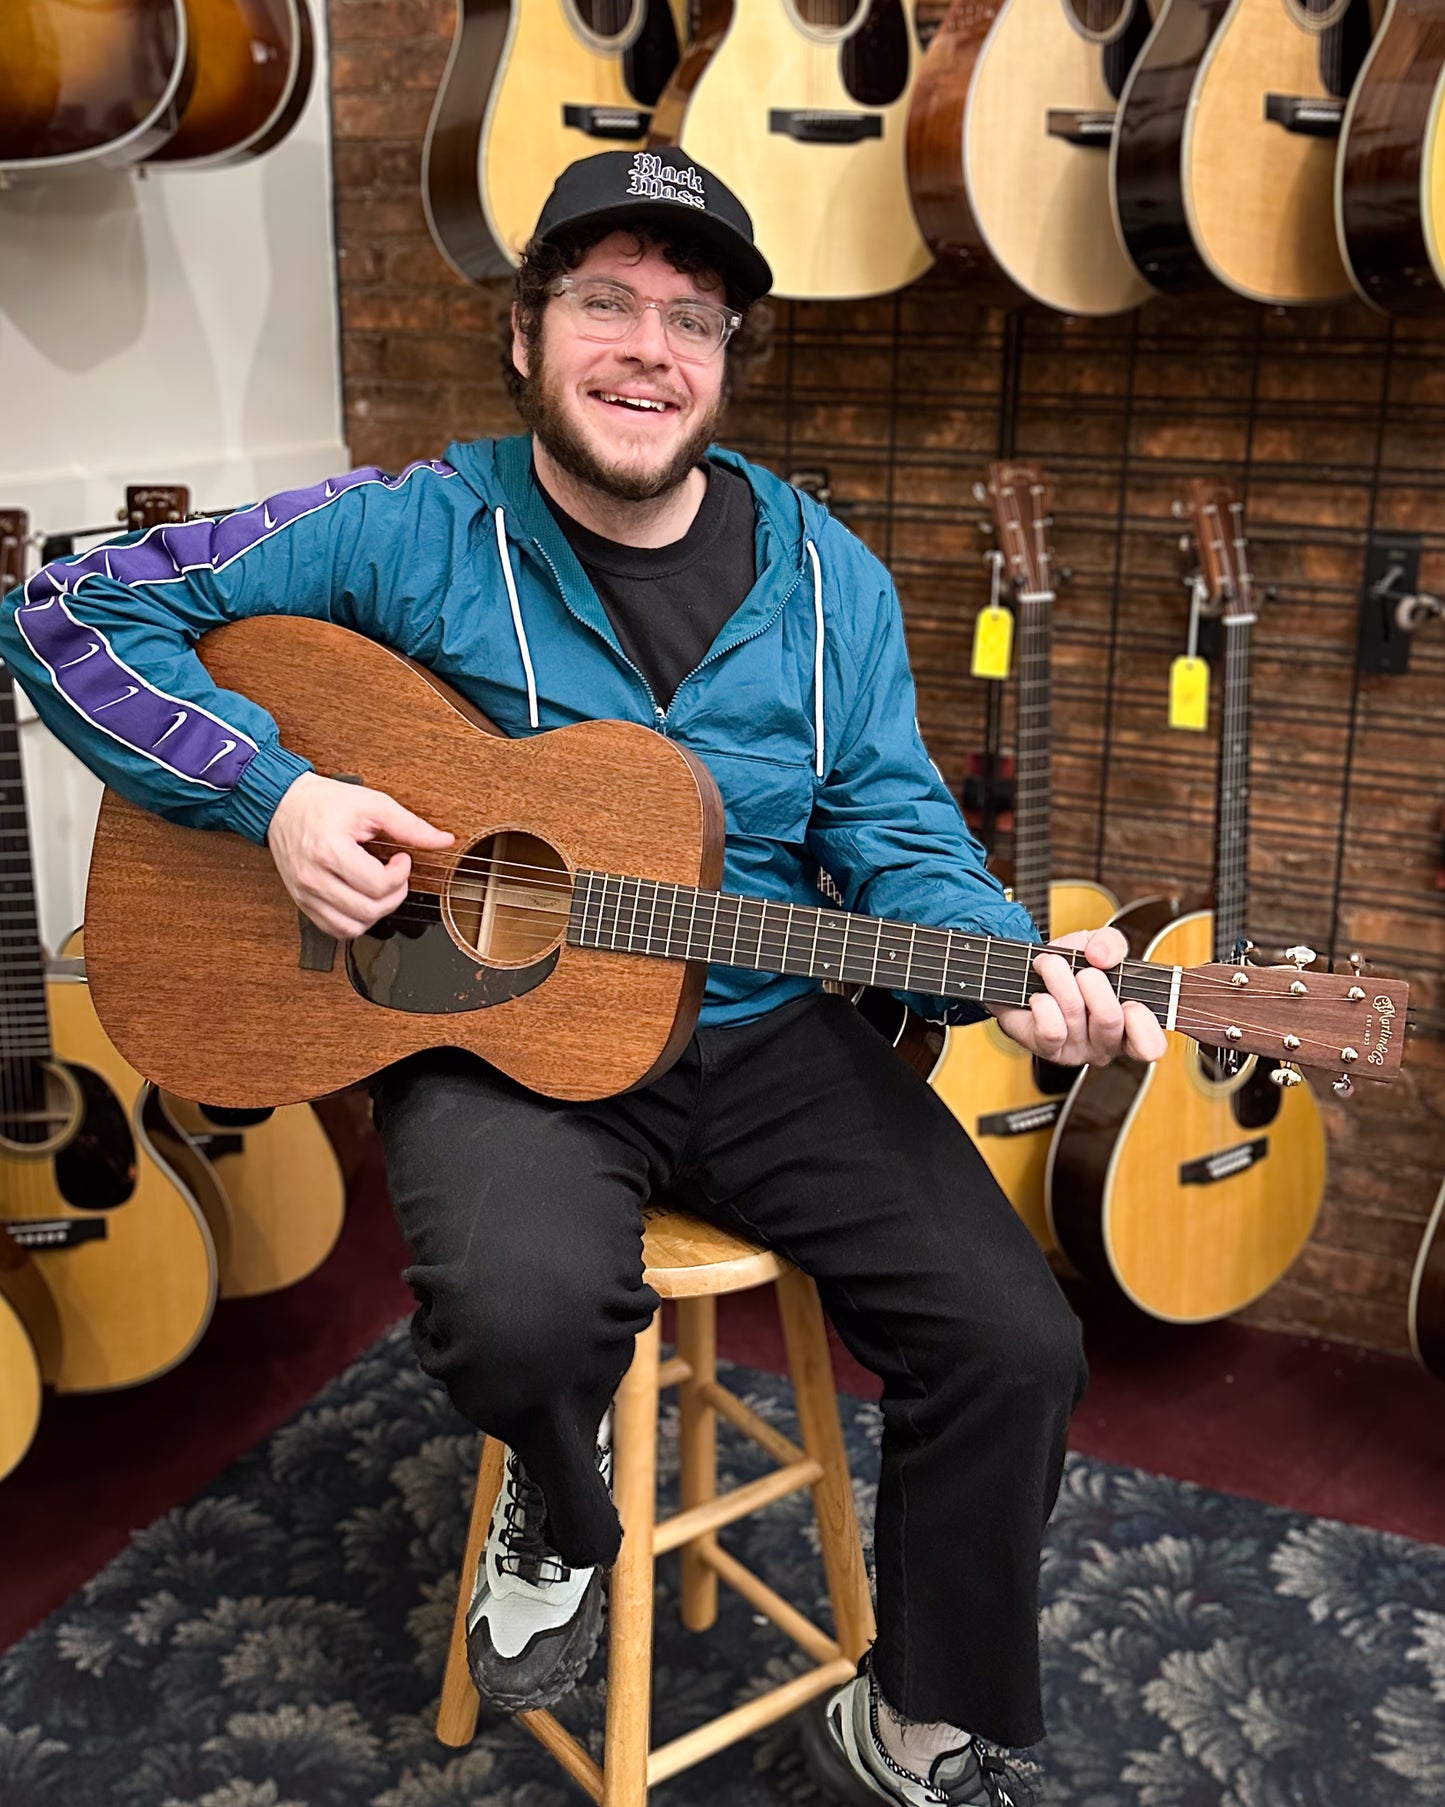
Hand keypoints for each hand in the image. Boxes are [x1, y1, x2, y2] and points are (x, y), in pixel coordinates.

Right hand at [266, 772, 453, 939]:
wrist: (284, 805)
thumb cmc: (324, 803)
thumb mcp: (372, 804)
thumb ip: (410, 825)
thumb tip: (444, 840)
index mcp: (329, 850)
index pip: (377, 885)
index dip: (401, 875)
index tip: (402, 859)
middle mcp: (312, 877)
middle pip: (368, 911)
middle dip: (394, 895)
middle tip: (395, 875)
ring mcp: (305, 894)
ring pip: (351, 928)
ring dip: (376, 913)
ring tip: (378, 888)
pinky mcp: (302, 903)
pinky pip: (334, 930)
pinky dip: (355, 922)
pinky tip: (362, 899)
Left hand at [987, 925, 1168, 1067]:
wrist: (1027, 976)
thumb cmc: (1069, 968)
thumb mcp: (1098, 945)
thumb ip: (1111, 942)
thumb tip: (1101, 956)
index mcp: (1130, 1026)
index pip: (1151, 1047)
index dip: (1142, 1022)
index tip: (1129, 1000)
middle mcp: (1106, 1044)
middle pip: (1109, 1020)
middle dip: (1093, 982)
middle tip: (1083, 971)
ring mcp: (1076, 1050)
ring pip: (1074, 1014)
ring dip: (1059, 979)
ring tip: (1051, 966)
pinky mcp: (1047, 1049)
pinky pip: (1050, 1030)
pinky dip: (1043, 1003)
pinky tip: (1039, 996)